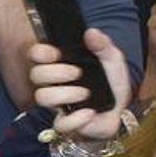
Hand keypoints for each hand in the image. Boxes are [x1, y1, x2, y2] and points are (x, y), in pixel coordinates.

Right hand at [28, 28, 133, 142]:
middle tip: (77, 73)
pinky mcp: (66, 123)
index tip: (56, 53)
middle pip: (35, 75)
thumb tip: (92, 32)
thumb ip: (103, 45)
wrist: (120, 110)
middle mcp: (53, 83)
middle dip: (55, 72)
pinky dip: (75, 119)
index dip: (40, 52)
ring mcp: (57, 104)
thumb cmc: (110, 82)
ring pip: (42, 97)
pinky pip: (60, 124)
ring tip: (85, 93)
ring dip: (64, 94)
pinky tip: (89, 112)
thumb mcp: (112, 59)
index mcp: (59, 64)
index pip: (36, 55)